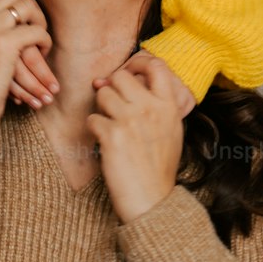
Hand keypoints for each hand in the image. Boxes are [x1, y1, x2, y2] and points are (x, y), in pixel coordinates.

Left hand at [87, 54, 191, 224]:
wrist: (151, 199)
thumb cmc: (159, 166)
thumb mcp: (170, 130)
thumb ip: (157, 104)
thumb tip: (131, 81)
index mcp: (168, 106)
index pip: (157, 66)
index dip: (140, 62)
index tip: (130, 69)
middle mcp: (150, 108)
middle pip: (121, 76)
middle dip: (112, 88)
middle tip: (113, 106)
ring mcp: (130, 120)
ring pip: (103, 94)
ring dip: (101, 109)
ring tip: (110, 127)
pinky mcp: (111, 135)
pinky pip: (92, 118)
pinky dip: (95, 130)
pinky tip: (106, 144)